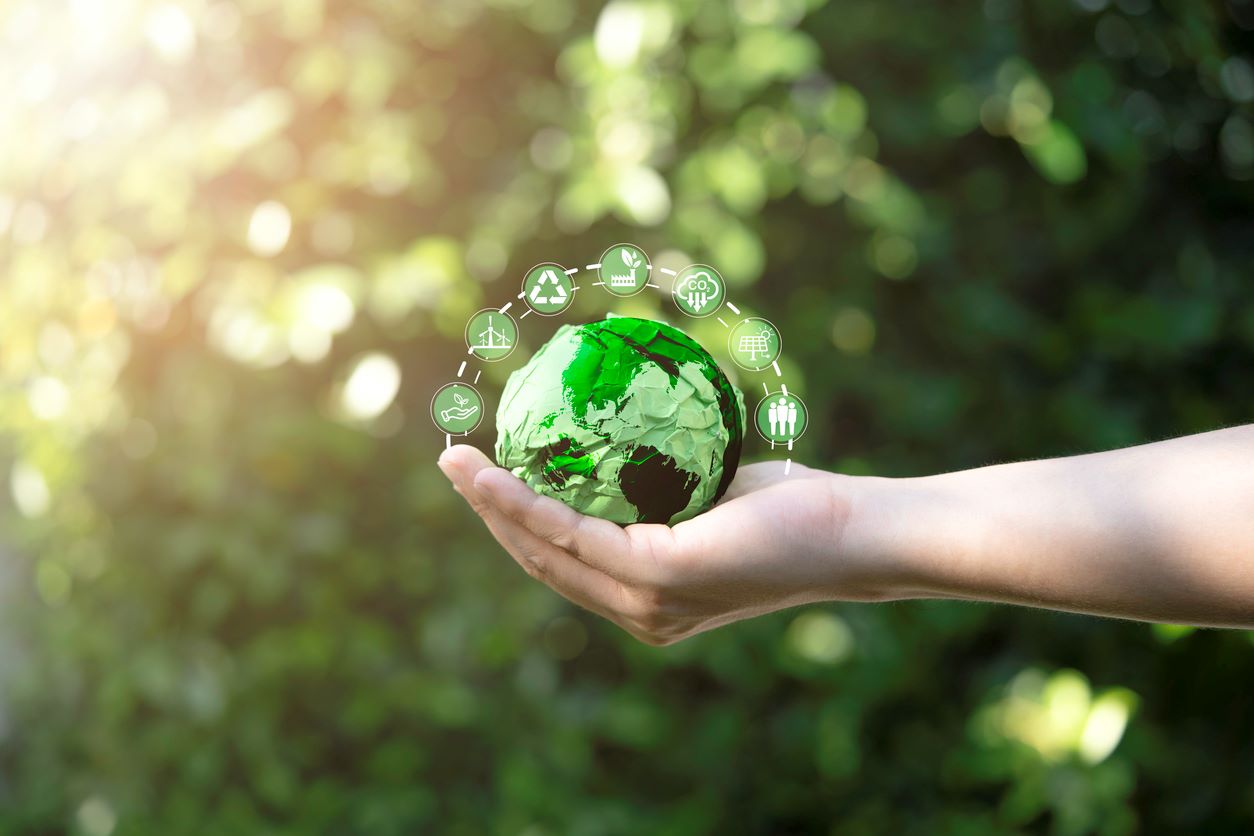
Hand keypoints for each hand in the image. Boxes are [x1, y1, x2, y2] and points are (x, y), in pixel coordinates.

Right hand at [437, 445, 885, 644]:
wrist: (853, 532)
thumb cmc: (795, 509)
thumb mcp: (712, 496)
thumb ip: (666, 486)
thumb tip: (631, 437)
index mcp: (649, 601)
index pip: (566, 564)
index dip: (514, 524)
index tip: (483, 478)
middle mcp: (640, 614)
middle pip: (541, 562)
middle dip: (487, 513)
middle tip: (452, 463)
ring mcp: (646, 603)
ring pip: (545, 550)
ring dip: (492, 505)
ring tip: (456, 462)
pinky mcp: (658, 576)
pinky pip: (573, 534)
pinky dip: (527, 503)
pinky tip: (498, 474)